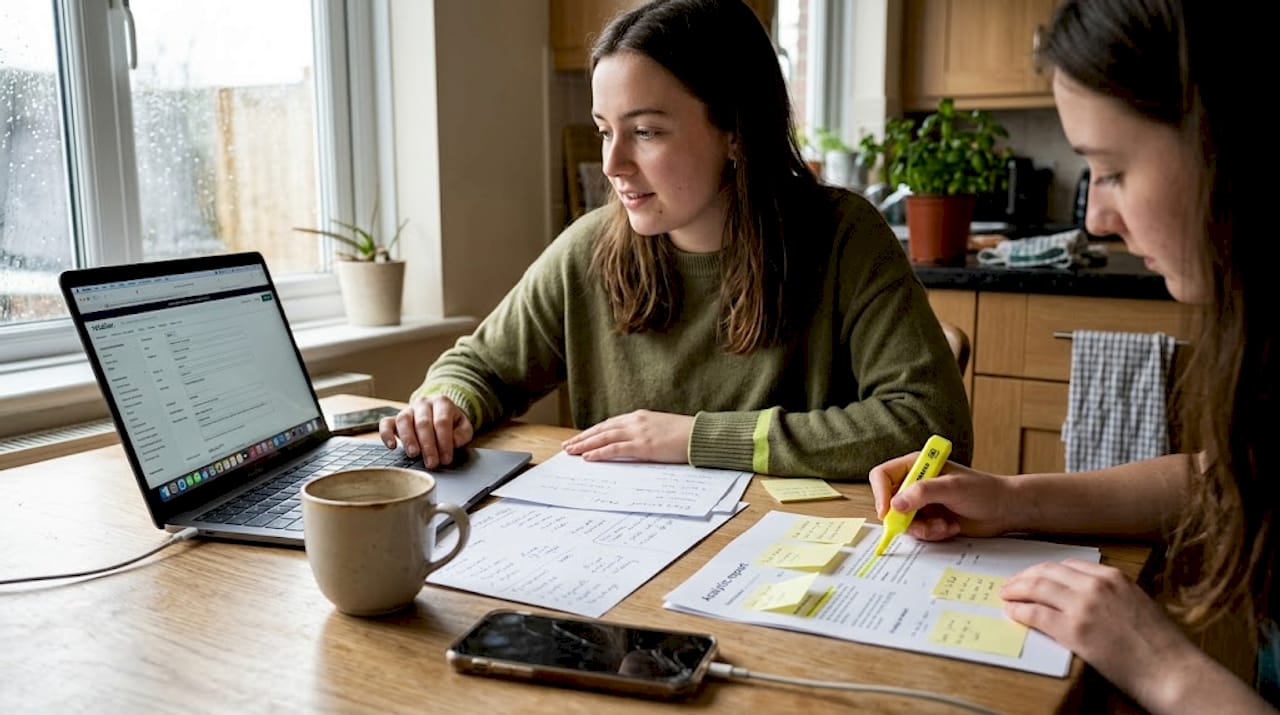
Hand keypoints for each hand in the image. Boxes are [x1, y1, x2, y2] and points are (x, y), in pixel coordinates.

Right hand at [378, 395, 473, 467]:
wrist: (439, 414)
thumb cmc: (452, 424)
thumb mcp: (464, 427)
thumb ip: (463, 433)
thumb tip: (454, 441)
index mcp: (442, 402)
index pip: (442, 421)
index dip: (444, 442)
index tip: (446, 459)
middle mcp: (423, 403)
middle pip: (423, 423)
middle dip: (428, 445)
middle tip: (432, 463)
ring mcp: (408, 410)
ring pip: (404, 421)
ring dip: (408, 439)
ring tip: (414, 455)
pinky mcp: (394, 418)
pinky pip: (386, 423)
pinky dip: (386, 434)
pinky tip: (392, 446)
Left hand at [560, 410, 692, 463]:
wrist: (700, 435)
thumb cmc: (685, 435)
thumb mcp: (660, 429)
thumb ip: (645, 433)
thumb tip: (633, 444)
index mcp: (639, 416)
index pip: (609, 424)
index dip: (593, 432)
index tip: (580, 438)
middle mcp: (635, 421)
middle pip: (602, 429)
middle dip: (583, 438)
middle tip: (567, 446)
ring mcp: (638, 432)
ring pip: (604, 437)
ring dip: (585, 445)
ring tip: (571, 451)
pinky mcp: (643, 445)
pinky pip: (615, 449)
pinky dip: (600, 452)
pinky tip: (588, 457)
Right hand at [867, 453, 1013, 538]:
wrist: (1004, 510)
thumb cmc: (983, 491)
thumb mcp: (952, 488)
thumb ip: (922, 493)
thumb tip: (894, 504)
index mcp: (917, 466)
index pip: (883, 475)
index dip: (880, 493)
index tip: (888, 512)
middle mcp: (915, 484)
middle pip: (889, 503)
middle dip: (905, 518)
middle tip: (922, 525)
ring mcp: (921, 503)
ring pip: (903, 522)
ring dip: (923, 528)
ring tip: (944, 526)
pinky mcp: (929, 519)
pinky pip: (917, 532)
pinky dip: (932, 534)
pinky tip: (950, 528)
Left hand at [999, 559, 1203, 705]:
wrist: (1171, 670)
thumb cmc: (1160, 645)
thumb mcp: (1137, 604)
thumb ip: (1111, 595)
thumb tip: (1082, 597)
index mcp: (1114, 577)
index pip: (1068, 565)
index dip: (1045, 570)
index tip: (1033, 575)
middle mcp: (1097, 586)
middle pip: (1048, 572)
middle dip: (1025, 577)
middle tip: (1010, 584)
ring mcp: (1084, 606)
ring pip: (1037, 588)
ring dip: (1016, 590)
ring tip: (1005, 595)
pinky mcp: (1074, 630)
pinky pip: (1036, 614)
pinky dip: (1019, 611)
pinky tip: (1012, 613)